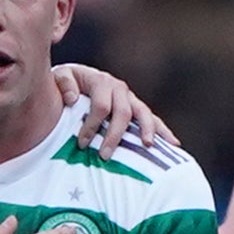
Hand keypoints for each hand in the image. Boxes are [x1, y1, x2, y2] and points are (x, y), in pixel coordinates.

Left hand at [55, 64, 176, 158]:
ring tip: (149, 145)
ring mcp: (130, 98)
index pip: (101, 106)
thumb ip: (64, 83)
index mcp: (101, 81)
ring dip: (147, 130)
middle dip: (115, 135)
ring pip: (143, 113)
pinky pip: (151, 119)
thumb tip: (72, 99)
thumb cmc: (65, 83)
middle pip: (123, 112)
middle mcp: (119, 88)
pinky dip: (163, 131)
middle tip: (105, 156)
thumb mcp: (59, 77)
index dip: (92, 125)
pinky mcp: (136, 108)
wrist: (73, 80)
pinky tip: (174, 144)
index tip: (82, 144)